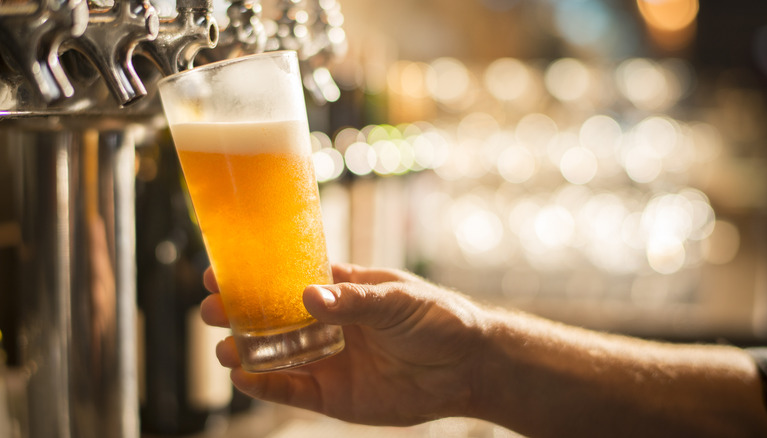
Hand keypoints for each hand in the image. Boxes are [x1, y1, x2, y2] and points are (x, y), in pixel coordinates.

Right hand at [200, 263, 486, 425]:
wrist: (467, 366)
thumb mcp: (397, 299)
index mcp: (342, 290)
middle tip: (210, 308)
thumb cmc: (437, 318)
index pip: (288, 278)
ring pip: (274, 354)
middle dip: (238, 312)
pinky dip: (266, 384)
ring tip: (224, 346)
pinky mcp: (333, 394)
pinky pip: (291, 389)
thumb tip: (309, 297)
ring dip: (245, 349)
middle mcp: (327, 323)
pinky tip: (244, 376)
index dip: (255, 274)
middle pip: (271, 317)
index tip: (220, 269)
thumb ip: (354, 301)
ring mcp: (328, 359)